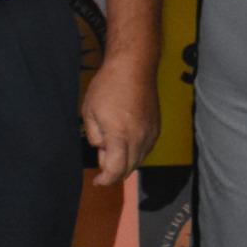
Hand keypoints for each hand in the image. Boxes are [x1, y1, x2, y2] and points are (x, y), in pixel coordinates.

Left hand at [80, 58, 159, 186]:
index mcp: (120, 136)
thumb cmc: (108, 86)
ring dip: (125, 162)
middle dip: (114, 171)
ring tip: (112, 145)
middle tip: (101, 158)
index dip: (105, 180)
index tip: (97, 180)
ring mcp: (150, 133)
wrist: (134, 66)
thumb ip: (94, 136)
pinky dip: (135, 152)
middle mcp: (139, 138)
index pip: (115, 171)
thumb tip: (102, 147)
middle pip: (129, 169)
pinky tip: (126, 140)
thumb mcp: (89, 112)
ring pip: (139, 160)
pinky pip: (146, 149)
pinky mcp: (156, 127)